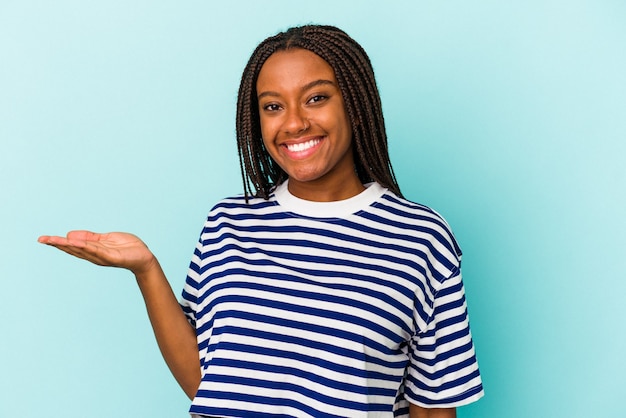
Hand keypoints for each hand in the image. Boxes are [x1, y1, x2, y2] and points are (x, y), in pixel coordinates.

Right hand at [38, 230, 156, 275]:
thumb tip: (69, 235)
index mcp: (93, 250)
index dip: (58, 242)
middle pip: (73, 249)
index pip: (72, 246)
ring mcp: (102, 257)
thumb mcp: (106, 239)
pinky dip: (85, 246)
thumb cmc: (127, 247)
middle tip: (42, 239)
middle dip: (57, 244)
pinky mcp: (111, 257)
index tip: (44, 239)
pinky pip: (96, 250)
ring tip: (53, 240)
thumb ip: (90, 237)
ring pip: (81, 250)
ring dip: (67, 245)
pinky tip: (74, 242)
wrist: (144, 256)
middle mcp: (94, 256)